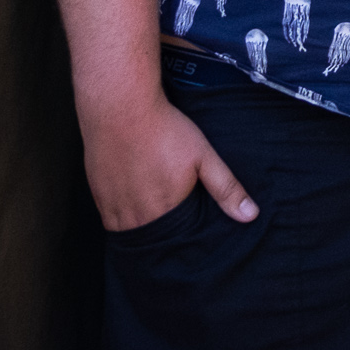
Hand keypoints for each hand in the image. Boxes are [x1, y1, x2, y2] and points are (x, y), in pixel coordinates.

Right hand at [82, 94, 257, 231]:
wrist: (121, 109)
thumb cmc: (165, 130)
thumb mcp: (204, 156)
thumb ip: (226, 188)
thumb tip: (251, 216)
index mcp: (165, 211)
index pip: (178, 240)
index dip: (186, 235)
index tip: (192, 227)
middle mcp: (136, 217)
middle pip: (153, 238)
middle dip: (165, 234)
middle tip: (175, 217)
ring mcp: (114, 207)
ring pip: (130, 231)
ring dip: (142, 226)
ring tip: (155, 212)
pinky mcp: (98, 196)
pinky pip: (111, 220)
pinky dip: (123, 217)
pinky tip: (134, 202)